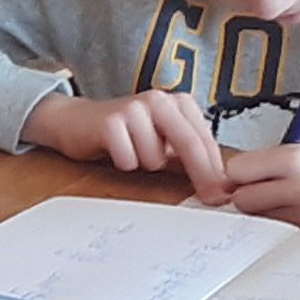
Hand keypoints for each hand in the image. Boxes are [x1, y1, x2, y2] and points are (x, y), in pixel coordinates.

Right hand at [24, 86, 223, 199]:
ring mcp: (135, 108)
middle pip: (189, 144)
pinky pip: (129, 159)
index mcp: (178, 102)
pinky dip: (125, 163)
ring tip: (133, 154)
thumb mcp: (161, 143)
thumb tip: (218, 186)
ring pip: (156, 157)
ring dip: (146, 165)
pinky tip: (116, 152)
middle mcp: (159, 100)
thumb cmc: (124, 135)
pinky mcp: (111, 122)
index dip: (215, 170)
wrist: (74, 122)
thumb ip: (187, 159)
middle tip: (210, 199)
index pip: (204, 139)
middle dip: (202, 176)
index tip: (224, 194)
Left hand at [222, 144, 299, 223]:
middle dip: (245, 195)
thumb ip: (267, 164)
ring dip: (261, 213)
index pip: (236, 169)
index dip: (238, 172)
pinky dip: (276, 226)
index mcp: (295, 159)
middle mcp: (298, 187)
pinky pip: (275, 233)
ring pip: (256, 220)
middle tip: (264, 191)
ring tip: (283, 203)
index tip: (246, 174)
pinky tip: (293, 216)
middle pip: (241, 199)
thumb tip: (228, 179)